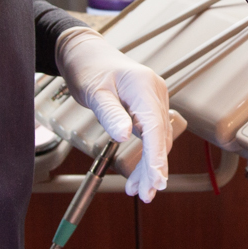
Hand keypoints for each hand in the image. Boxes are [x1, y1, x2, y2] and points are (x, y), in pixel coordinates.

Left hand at [55, 27, 173, 200]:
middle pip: (160, 138)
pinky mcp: (148, 107)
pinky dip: (147, 155)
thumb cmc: (89, 68)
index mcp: (144, 87)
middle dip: (154, 169)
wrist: (86, 53)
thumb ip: (110, 114)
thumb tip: (124, 136)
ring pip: (159, 140)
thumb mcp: (95, 92)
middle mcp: (155, 93)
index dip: (157, 157)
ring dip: (150, 166)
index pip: (156, 128)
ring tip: (137, 189)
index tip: (156, 180)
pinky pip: (153, 135)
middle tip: (144, 194)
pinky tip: (138, 172)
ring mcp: (154, 100)